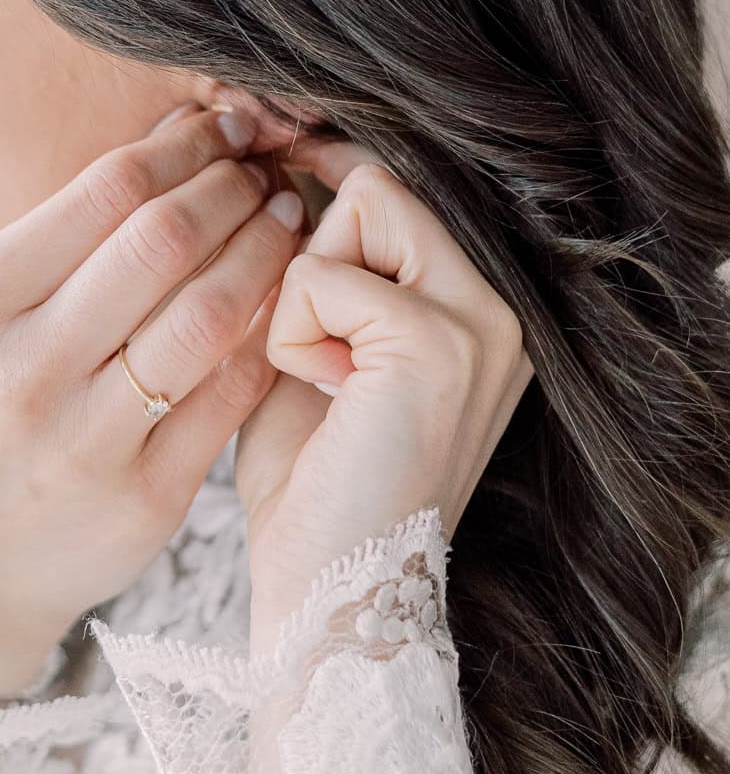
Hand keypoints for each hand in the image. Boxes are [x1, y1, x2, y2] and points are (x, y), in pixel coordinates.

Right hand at [0, 101, 306, 697]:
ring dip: (267, 253)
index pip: (107, 190)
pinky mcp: (145, 496)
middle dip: (234, 189)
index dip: (186, 147)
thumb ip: (66, 243)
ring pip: (208, 314)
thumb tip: (177, 138)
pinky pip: (230, 393)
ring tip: (290, 223)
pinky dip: (270, 336)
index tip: (228, 130)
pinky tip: (289, 303)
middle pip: (163, 240)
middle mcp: (23, 367)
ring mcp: (84, 438)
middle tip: (268, 173)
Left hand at [234, 149, 534, 652]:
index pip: (397, 189)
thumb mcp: (316, 352)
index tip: (273, 181)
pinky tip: (323, 396)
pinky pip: (323, 274)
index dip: (324, 184)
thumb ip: (318, 272)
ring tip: (323, 374)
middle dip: (316, 250)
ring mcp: (482, 321)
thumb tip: (284, 178)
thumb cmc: (310, 483)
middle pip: (380, 182)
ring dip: (307, 288)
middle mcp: (500, 306)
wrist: (326, 594)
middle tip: (317, 349)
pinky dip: (293, 332)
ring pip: (364, 201)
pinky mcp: (439, 342)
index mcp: (478, 310)